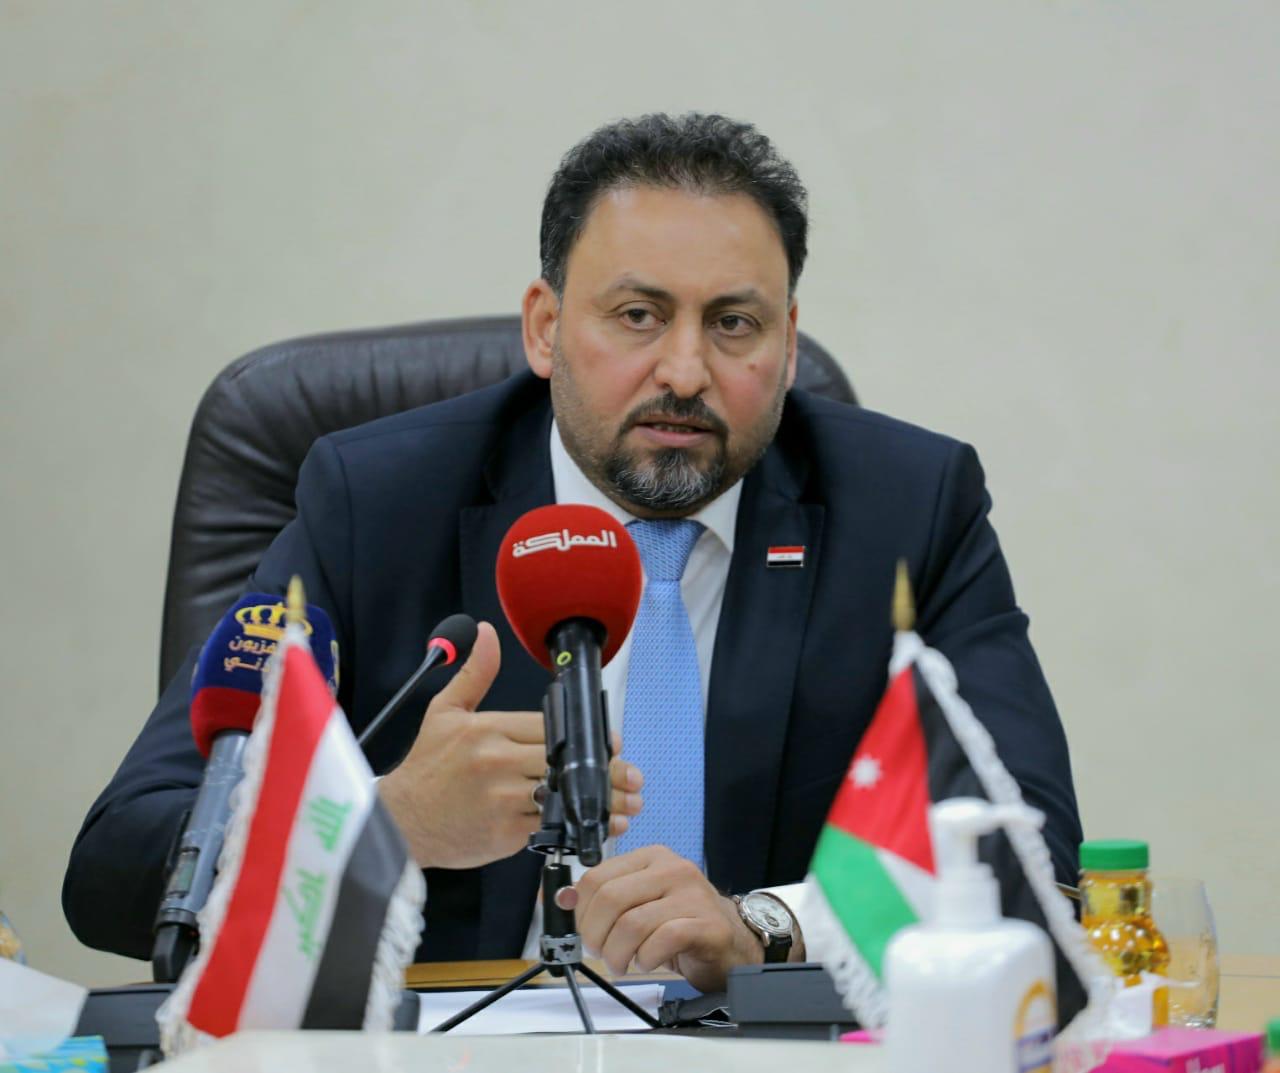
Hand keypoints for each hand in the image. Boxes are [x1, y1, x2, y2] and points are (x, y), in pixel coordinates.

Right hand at [378, 621, 642, 869]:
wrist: (399, 822)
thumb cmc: (426, 767)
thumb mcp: (444, 712)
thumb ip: (474, 673)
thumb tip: (486, 632)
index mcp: (488, 730)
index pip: (550, 727)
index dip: (587, 737)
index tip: (611, 744)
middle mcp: (497, 762)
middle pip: (564, 761)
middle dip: (604, 771)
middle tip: (631, 777)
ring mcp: (502, 799)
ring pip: (563, 796)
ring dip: (600, 803)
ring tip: (628, 805)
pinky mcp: (504, 833)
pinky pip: (549, 827)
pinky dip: (576, 828)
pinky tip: (598, 828)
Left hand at [566, 845, 762, 992]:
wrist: (731, 941)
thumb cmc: (678, 923)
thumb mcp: (638, 904)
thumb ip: (602, 899)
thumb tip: (560, 900)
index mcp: (650, 857)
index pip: (597, 876)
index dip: (580, 911)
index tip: (583, 932)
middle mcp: (672, 868)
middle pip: (612, 899)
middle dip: (596, 935)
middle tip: (600, 954)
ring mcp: (692, 894)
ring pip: (633, 924)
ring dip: (618, 954)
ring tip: (623, 963)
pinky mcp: (707, 924)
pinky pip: (662, 940)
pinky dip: (646, 958)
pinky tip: (648, 962)